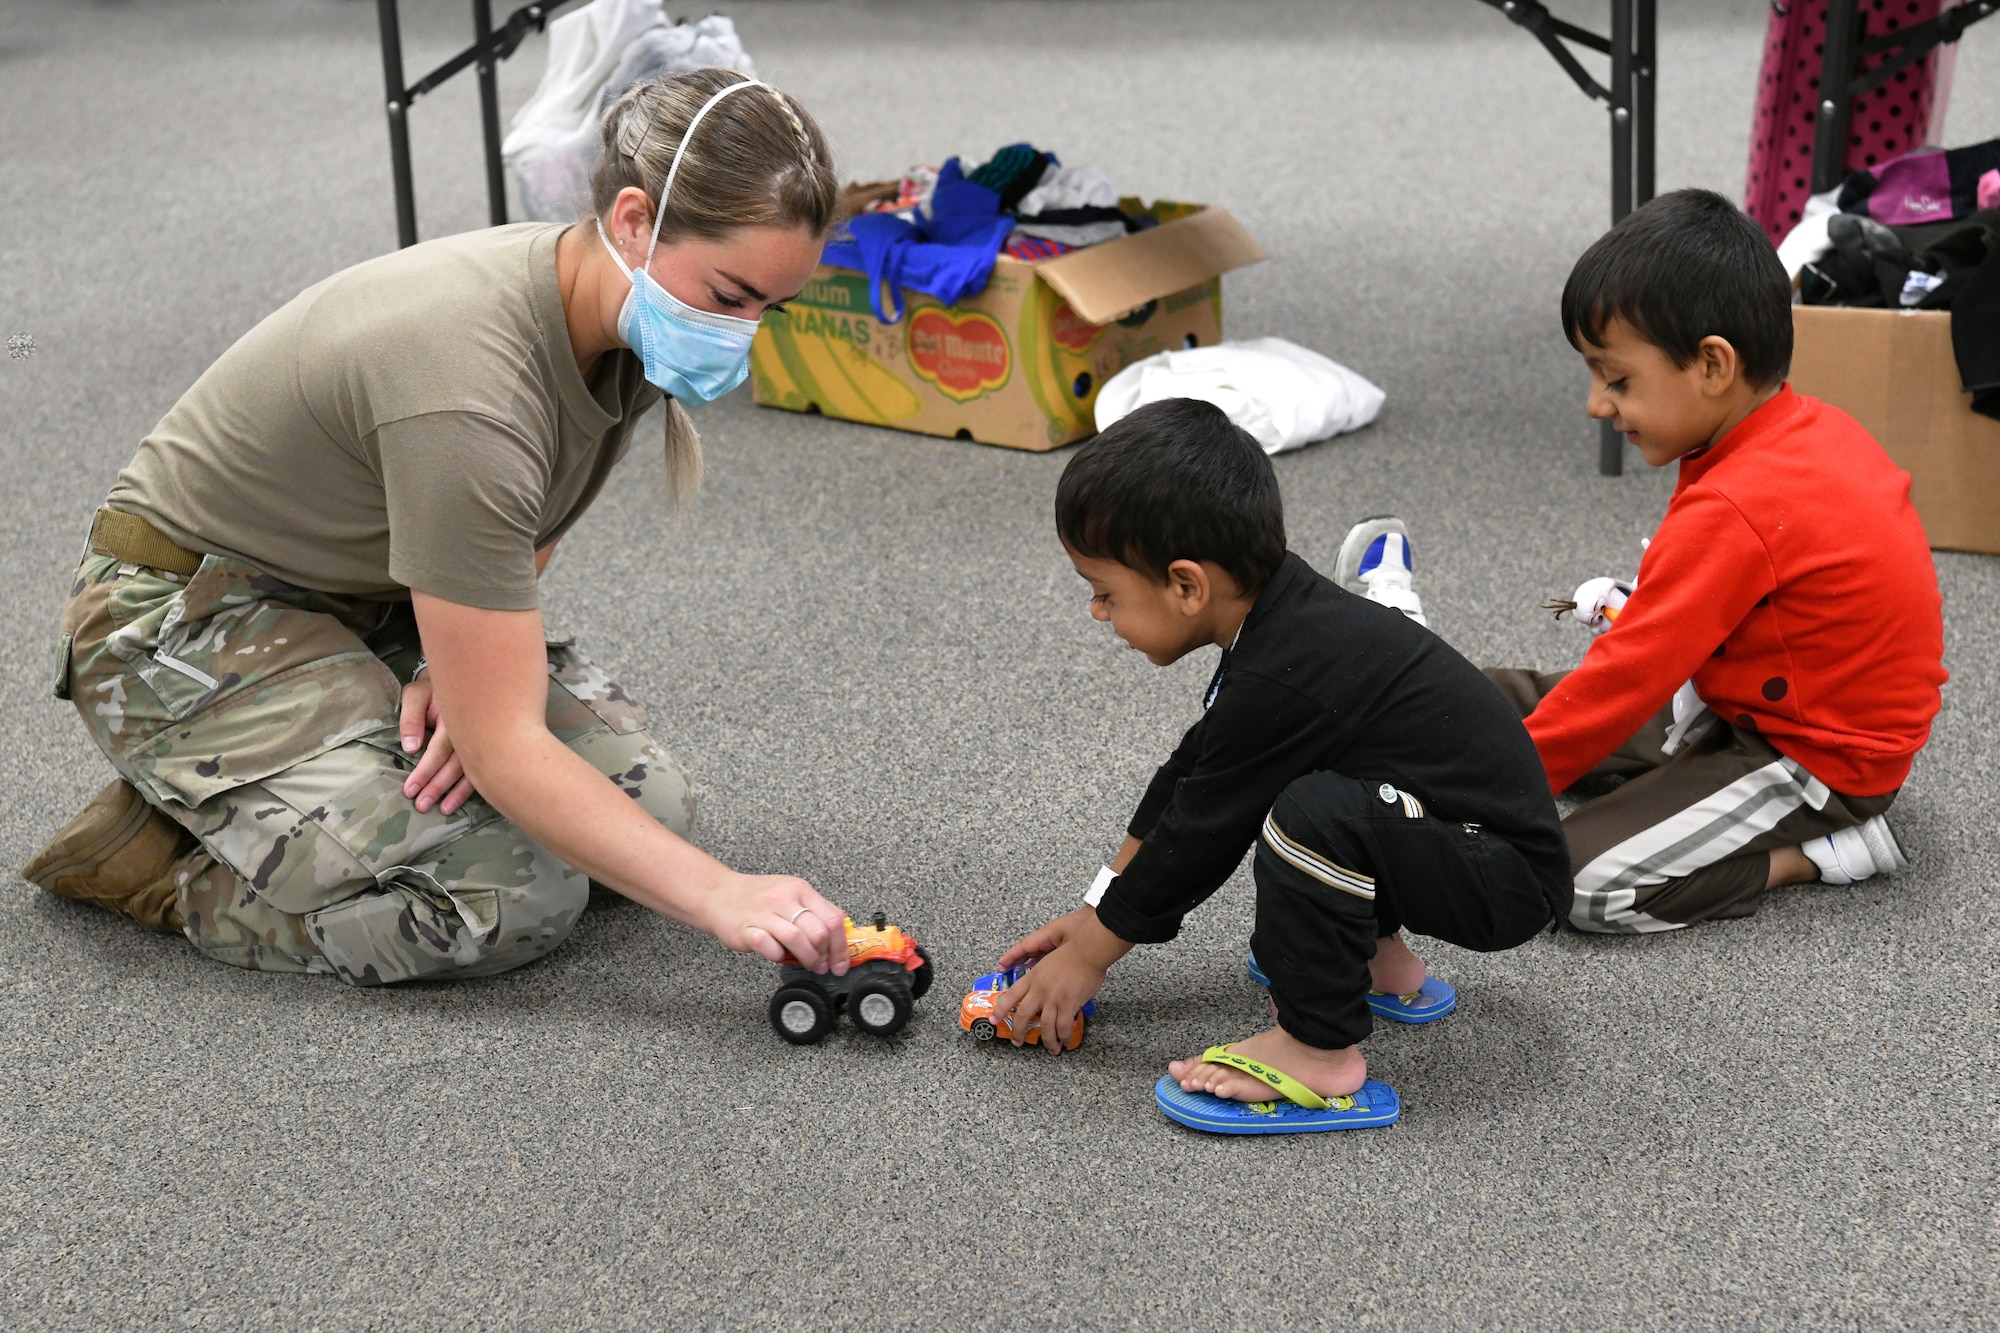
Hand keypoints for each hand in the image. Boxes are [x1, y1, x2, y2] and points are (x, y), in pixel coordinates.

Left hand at [399, 676, 476, 814]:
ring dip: (457, 793)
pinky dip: (472, 788)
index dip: (425, 771)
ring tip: (444, 810)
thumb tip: (410, 748)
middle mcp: (471, 731)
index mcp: (455, 718)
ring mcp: (482, 739)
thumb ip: (411, 718)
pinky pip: (482, 769)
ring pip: (472, 770)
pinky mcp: (486, 746)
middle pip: (455, 765)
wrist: (464, 677)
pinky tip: (462, 800)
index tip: (410, 790)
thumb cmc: (434, 688)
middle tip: (422, 806)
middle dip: (438, 787)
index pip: (438, 750)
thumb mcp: (417, 694)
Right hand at [704, 872, 849, 975]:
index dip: (841, 947)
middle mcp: (784, 898)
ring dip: (807, 958)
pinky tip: (777, 955)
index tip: (841, 963)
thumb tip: (838, 938)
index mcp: (800, 889)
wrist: (717, 894)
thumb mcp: (790, 894)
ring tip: (806, 964)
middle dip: (825, 955)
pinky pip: (769, 947)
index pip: (833, 919)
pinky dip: (777, 956)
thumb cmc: (756, 898)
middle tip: (821, 965)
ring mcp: (764, 913)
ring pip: (798, 939)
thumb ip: (813, 912)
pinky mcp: (746, 929)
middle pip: (819, 932)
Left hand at [989, 907, 1128, 1053]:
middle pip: (1023, 1015)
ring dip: (1047, 1041)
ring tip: (1051, 1049)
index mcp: (1033, 977)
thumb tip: (1044, 988)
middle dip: (1018, 1032)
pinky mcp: (1068, 1004)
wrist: (1087, 950)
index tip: (993, 1019)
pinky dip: (1064, 1036)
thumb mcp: (1048, 960)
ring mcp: (1053, 998)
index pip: (1011, 996)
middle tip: (1017, 1042)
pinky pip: (1063, 1026)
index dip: (1000, 1009)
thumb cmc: (1072, 951)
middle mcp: (1039, 989)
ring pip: (1045, 1026)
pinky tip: (1065, 1042)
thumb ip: (1043, 975)